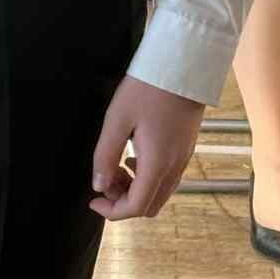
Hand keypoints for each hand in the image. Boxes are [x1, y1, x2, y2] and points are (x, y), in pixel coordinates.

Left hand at [90, 74, 205, 220]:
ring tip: (116, 166)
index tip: (94, 200)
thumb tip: (99, 185)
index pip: (137, 206)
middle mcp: (174, 167)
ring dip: (135, 189)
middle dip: (123, 202)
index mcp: (157, 163)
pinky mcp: (186, 149)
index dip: (113, 212)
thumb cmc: (146, 89)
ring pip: (159, 193)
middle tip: (105, 180)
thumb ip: (105, 155)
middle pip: (150, 206)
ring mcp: (183, 159)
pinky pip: (167, 178)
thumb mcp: (117, 119)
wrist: (181, 66)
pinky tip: (133, 156)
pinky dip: (147, 178)